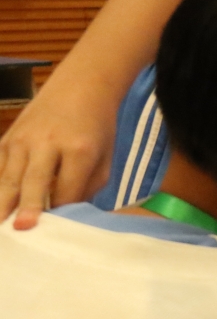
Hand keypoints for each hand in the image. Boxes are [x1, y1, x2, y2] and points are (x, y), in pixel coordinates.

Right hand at [0, 83, 114, 228]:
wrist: (80, 88)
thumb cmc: (96, 129)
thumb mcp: (104, 158)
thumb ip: (88, 187)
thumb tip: (67, 215)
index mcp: (79, 150)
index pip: (68, 189)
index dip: (61, 212)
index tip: (55, 231)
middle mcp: (48, 143)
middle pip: (34, 181)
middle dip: (27, 207)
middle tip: (20, 229)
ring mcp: (23, 139)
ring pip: (9, 176)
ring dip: (2, 202)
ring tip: (0, 226)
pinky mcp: (7, 138)